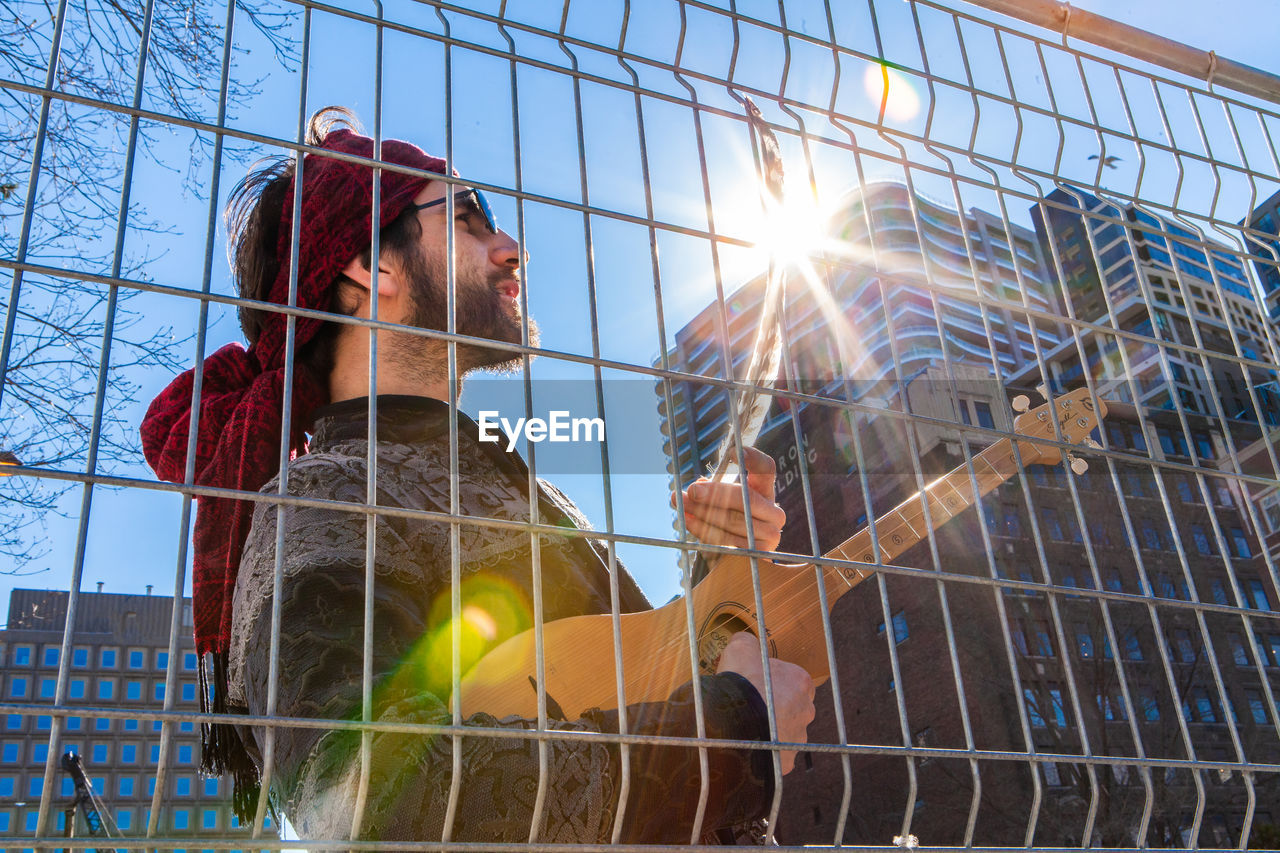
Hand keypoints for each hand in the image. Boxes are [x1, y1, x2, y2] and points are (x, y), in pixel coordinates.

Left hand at [671, 447, 785, 556]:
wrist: (742, 556)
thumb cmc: (729, 520)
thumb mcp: (722, 500)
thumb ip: (712, 489)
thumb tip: (697, 486)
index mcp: (766, 492)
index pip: (766, 469)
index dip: (753, 459)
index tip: (732, 452)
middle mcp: (774, 512)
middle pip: (747, 497)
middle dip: (715, 493)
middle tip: (692, 490)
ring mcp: (770, 535)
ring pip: (734, 520)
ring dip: (703, 511)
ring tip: (681, 503)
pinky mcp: (759, 554)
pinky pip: (727, 539)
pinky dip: (704, 529)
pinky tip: (688, 520)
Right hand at [715, 632, 814, 774]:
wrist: (735, 721)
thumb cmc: (742, 682)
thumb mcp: (741, 649)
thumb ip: (748, 643)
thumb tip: (746, 641)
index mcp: (801, 682)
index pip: (793, 680)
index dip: (773, 681)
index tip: (757, 684)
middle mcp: (806, 710)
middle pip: (792, 708)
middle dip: (775, 708)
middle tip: (750, 706)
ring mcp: (798, 738)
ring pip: (785, 733)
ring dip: (770, 730)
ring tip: (745, 728)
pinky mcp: (785, 759)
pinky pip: (775, 755)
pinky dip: (763, 751)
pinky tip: (746, 745)